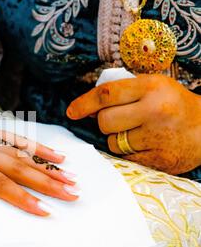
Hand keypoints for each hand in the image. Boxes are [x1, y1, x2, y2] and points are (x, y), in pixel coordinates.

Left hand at [0, 100, 78, 216]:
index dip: (24, 198)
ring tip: (72, 177)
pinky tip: (53, 154)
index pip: (0, 184)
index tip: (46, 210)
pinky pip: (17, 139)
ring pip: (24, 155)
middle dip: (48, 184)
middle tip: (74, 194)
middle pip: (21, 169)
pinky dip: (36, 146)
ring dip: (48, 167)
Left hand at [67, 74, 200, 174]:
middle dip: (105, 123)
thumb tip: (87, 108)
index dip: (83, 103)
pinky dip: (129, 153)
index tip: (71, 111)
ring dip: (117, 140)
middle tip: (120, 121)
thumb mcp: (153, 86)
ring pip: (112, 143)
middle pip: (105, 122)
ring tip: (138, 133)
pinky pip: (125, 158)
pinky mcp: (159, 160)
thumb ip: (122, 92)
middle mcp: (154, 111)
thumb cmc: (175, 104)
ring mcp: (157, 138)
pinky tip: (146, 145)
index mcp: (152, 87)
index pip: (106, 94)